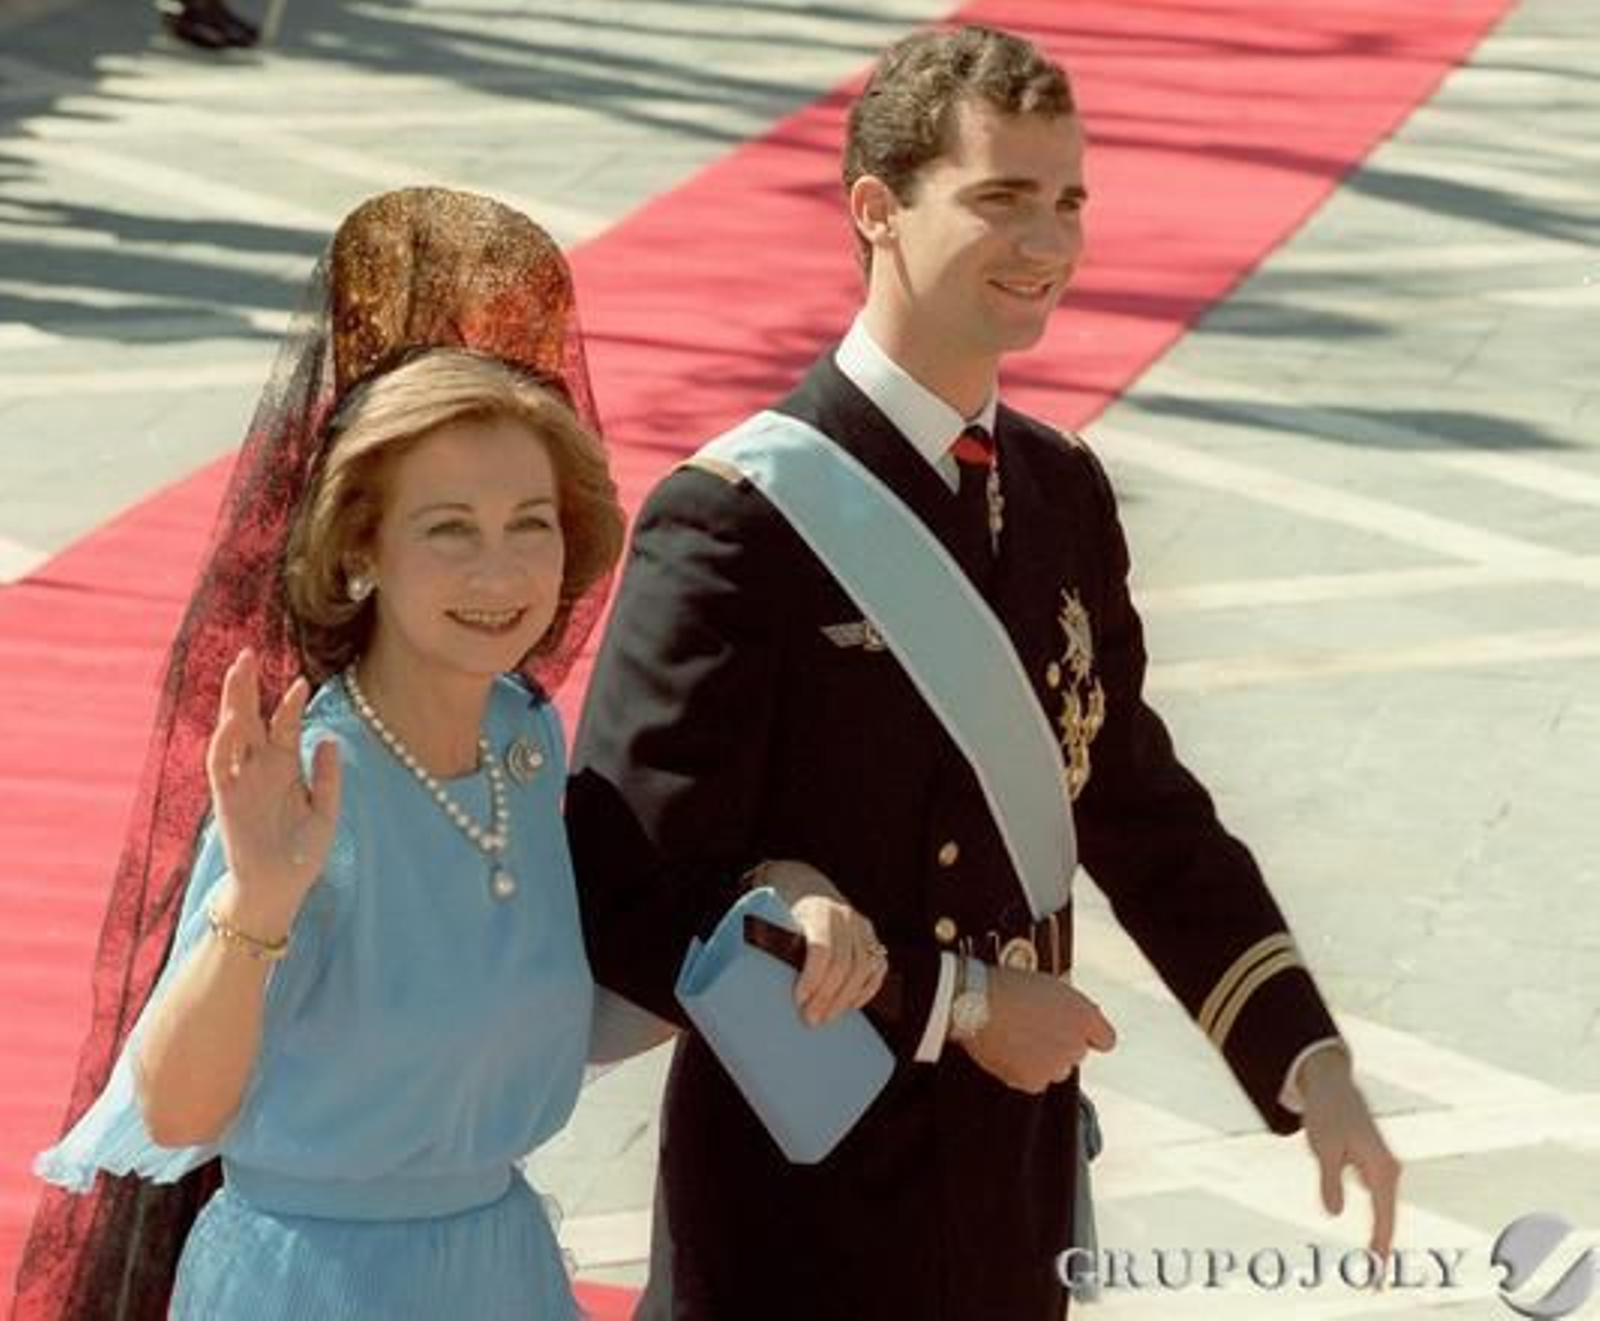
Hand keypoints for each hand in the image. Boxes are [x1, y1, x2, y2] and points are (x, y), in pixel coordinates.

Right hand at [205, 649, 341, 933]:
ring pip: (231, 735)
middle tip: (246, 654)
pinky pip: (221, 768)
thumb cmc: (300, 851)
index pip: (284, 726)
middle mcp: (259, 770)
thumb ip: (328, 776)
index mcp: (283, 768)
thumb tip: (329, 739)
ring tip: (236, 674)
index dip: (289, 703)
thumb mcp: (326, 811)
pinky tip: (231, 723)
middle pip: (250, 720)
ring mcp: (241, 782)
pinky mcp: (228, 801)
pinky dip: (224, 745)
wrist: (280, 889)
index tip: (302, 679)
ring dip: (231, 705)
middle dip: (247, 688)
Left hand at [783, 887, 887, 1027]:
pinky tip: (851, 1005)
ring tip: (826, 1017)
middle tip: (811, 1019)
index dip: (812, 977)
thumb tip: (756, 987)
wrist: (806, 886)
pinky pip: (877, 967)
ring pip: (863, 968)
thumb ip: (770, 945)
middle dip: (827, 996)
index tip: (798, 1000)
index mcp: (816, 910)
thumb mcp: (773, 919)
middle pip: (844, 963)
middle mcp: (844, 915)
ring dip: (845, 998)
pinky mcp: (872, 938)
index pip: (821, 948)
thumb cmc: (782, 910)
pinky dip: (867, 989)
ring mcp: (861, 926)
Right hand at [961, 966, 1115, 1093]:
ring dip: (1042, 1059)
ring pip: (1055, 1069)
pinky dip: (1022, 1071)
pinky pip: (1034, 1081)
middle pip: (1076, 1054)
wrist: (975, 1003)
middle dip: (1059, 1045)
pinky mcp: (1034, 1081)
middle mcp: (1075, 1044)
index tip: (1079, 1034)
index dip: (1090, 1036)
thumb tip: (1075, 1019)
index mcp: (1084, 1016)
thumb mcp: (1050, 985)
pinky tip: (1009, 1050)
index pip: (1105, 1040)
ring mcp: (1056, 1065)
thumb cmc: (1008, 986)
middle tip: (1034, 1029)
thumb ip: (1071, 1007)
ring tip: (1018, 1038)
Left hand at [1298, 1046, 1400, 1261]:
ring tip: (1376, 1270)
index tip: (1377, 1273)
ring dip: (1382, 1239)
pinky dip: (1378, 1223)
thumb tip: (1334, 1214)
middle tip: (1375, 1284)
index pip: (1384, 1217)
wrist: (1331, 1086)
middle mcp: (1390, 1171)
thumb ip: (1329, 1181)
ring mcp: (1385, 1169)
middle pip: (1389, 1219)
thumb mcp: (1323, 1148)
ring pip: (1386, 1212)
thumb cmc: (1327, 1115)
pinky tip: (1375, 1242)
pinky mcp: (1376, 1168)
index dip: (1381, 1247)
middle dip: (1384, 1250)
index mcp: (1382, 1168)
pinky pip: (1380, 1203)